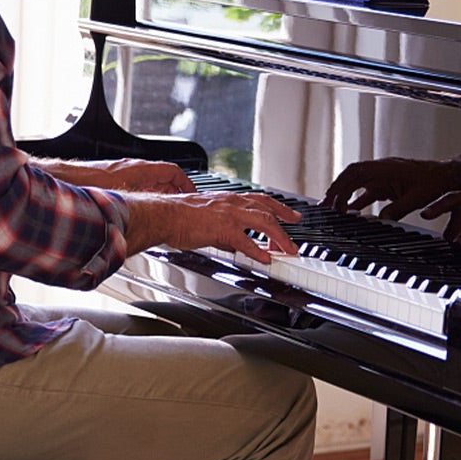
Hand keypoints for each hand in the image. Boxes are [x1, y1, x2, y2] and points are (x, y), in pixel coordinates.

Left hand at [37, 157, 195, 194]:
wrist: (64, 177)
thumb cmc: (88, 183)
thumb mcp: (120, 198)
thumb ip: (137, 209)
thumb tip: (148, 228)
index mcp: (139, 170)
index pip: (173, 171)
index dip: (186, 183)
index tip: (193, 192)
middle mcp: (133, 168)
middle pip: (163, 176)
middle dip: (174, 189)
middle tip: (182, 202)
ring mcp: (123, 171)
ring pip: (149, 179)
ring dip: (159, 191)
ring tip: (165, 205)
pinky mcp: (114, 176)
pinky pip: (137, 182)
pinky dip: (144, 191)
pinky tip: (140, 204)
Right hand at [123, 190, 300, 264]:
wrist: (164, 215)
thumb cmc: (178, 217)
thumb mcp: (207, 220)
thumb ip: (224, 232)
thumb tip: (234, 244)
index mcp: (227, 200)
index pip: (260, 201)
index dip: (278, 208)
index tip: (289, 215)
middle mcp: (232, 203)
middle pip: (268, 210)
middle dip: (286, 221)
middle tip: (296, 232)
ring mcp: (229, 215)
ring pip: (264, 222)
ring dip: (279, 238)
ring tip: (287, 250)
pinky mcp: (223, 228)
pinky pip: (246, 242)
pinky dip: (258, 251)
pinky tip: (265, 259)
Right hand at [324, 158, 460, 219]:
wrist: (448, 176)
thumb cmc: (434, 182)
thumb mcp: (416, 198)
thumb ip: (397, 209)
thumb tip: (380, 221)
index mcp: (385, 168)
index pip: (355, 173)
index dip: (341, 187)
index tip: (335, 204)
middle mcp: (381, 170)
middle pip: (350, 177)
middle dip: (336, 191)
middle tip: (325, 207)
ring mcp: (383, 177)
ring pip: (357, 184)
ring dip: (344, 196)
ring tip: (333, 211)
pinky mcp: (387, 185)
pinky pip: (367, 192)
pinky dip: (358, 202)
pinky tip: (352, 213)